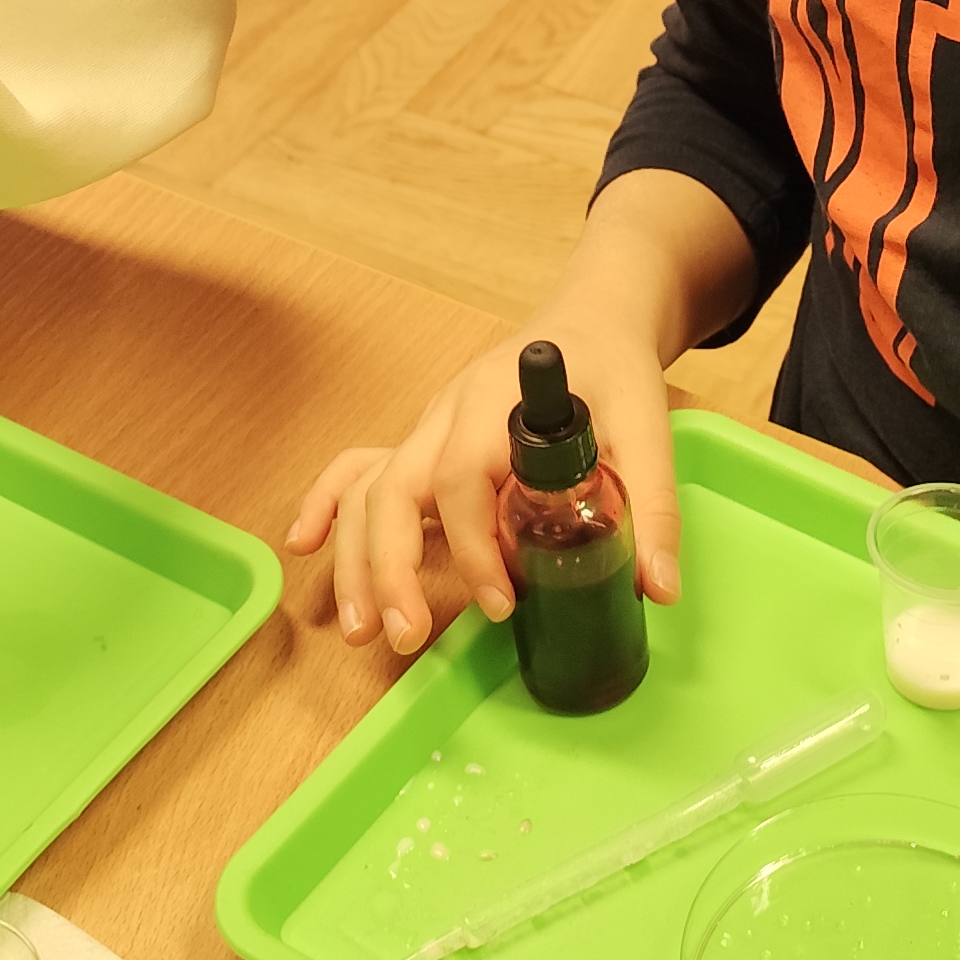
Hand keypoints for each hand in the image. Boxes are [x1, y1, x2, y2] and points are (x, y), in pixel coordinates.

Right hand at [284, 328, 683, 656]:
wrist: (589, 322)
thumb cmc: (613, 372)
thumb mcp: (649, 429)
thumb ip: (653, 508)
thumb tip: (655, 591)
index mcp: (497, 403)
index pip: (461, 477)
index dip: (473, 546)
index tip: (501, 603)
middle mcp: (446, 413)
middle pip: (394, 488)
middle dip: (389, 567)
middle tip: (406, 637)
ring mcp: (426, 427)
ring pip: (369, 489)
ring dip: (356, 560)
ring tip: (363, 630)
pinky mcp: (422, 442)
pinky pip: (358, 467)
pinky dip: (327, 503)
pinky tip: (303, 544)